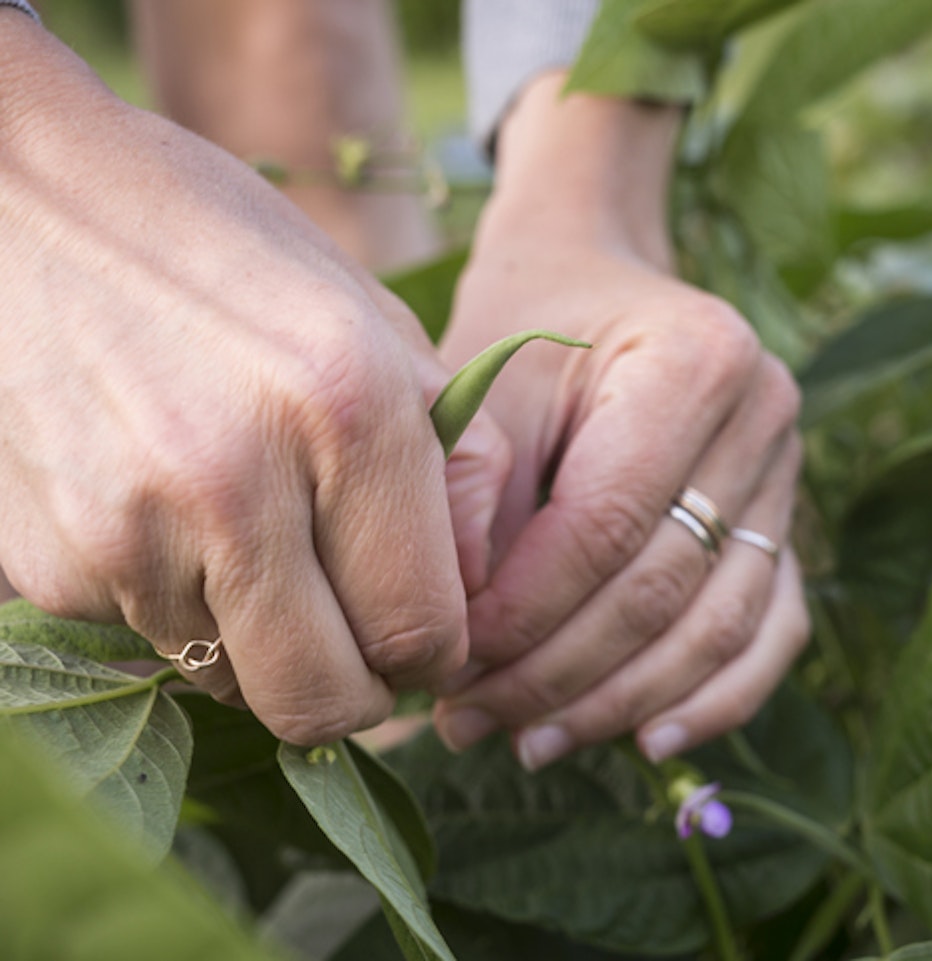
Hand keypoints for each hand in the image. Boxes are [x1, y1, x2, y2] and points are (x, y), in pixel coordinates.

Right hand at [0, 18, 509, 744]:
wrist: (24, 201)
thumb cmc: (227, 252)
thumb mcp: (375, 322)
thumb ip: (452, 463)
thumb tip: (472, 593)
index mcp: (349, 411)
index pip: (421, 631)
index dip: (436, 655)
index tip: (422, 633)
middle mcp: (237, 484)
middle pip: (324, 702)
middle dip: (358, 693)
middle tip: (357, 639)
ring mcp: (128, 532)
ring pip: (233, 684)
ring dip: (263, 648)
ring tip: (254, 545)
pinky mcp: (50, 564)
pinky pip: (149, 644)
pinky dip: (180, 613)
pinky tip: (172, 519)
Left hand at [431, 76, 808, 767]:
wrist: (595, 281)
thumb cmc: (527, 326)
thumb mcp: (480, 381)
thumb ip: (468, 494)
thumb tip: (457, 631)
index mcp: (698, 358)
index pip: (608, 523)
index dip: (525, 611)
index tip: (448, 665)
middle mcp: (766, 414)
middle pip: (665, 587)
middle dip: (560, 673)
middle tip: (469, 721)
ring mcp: (789, 474)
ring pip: (720, 626)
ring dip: (622, 702)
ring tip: (530, 742)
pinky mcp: (787, 523)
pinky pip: (772, 631)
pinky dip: (714, 698)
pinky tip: (647, 740)